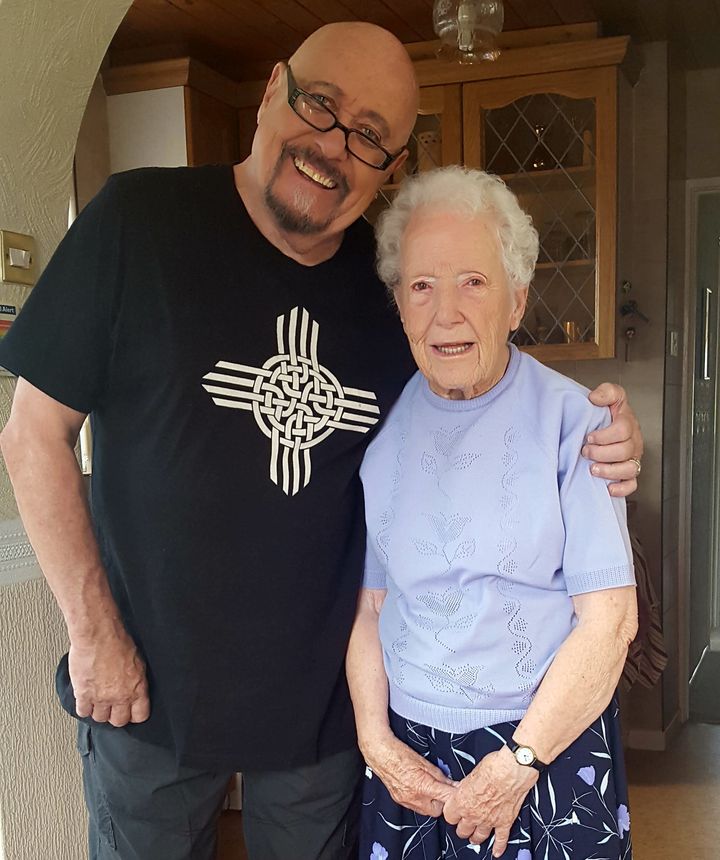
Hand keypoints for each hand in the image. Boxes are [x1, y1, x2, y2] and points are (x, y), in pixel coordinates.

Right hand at [69, 621, 149, 726]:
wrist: (98, 635)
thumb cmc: (118, 641)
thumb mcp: (138, 661)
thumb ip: (136, 680)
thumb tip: (135, 687)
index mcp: (137, 688)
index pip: (140, 715)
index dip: (135, 715)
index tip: (131, 712)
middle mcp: (120, 697)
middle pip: (118, 721)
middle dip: (116, 716)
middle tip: (113, 708)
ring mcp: (101, 698)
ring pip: (99, 718)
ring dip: (99, 711)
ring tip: (99, 702)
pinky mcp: (83, 695)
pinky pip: (82, 712)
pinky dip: (83, 707)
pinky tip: (85, 700)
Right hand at [362, 731, 455, 816]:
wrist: (380, 754)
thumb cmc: (400, 753)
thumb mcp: (425, 762)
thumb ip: (440, 776)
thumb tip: (452, 784)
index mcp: (422, 785)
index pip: (445, 798)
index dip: (454, 796)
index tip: (460, 793)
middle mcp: (414, 797)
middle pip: (437, 811)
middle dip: (442, 802)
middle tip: (444, 789)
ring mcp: (406, 801)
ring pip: (426, 811)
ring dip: (432, 802)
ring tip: (431, 788)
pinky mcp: (399, 800)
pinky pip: (415, 807)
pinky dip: (421, 801)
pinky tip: (420, 790)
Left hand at [443, 747, 536, 856]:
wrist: (512, 769)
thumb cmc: (492, 766)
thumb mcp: (470, 773)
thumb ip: (465, 787)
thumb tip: (464, 789)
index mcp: (462, 801)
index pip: (449, 816)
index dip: (451, 813)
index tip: (453, 810)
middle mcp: (474, 814)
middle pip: (462, 830)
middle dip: (461, 827)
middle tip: (463, 823)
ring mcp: (490, 820)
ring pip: (478, 837)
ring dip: (475, 837)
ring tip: (474, 837)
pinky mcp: (505, 822)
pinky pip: (501, 839)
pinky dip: (499, 847)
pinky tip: (496, 851)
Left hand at [584, 382, 643, 496]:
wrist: (605, 424)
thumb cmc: (607, 412)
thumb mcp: (609, 394)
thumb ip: (606, 392)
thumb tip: (595, 398)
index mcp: (628, 423)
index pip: (623, 430)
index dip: (605, 435)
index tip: (589, 436)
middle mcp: (633, 441)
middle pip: (625, 451)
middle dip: (602, 453)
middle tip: (586, 451)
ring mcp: (632, 458)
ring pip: (630, 469)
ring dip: (610, 471)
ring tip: (593, 469)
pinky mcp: (628, 472)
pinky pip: (632, 484)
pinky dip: (622, 488)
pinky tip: (608, 487)